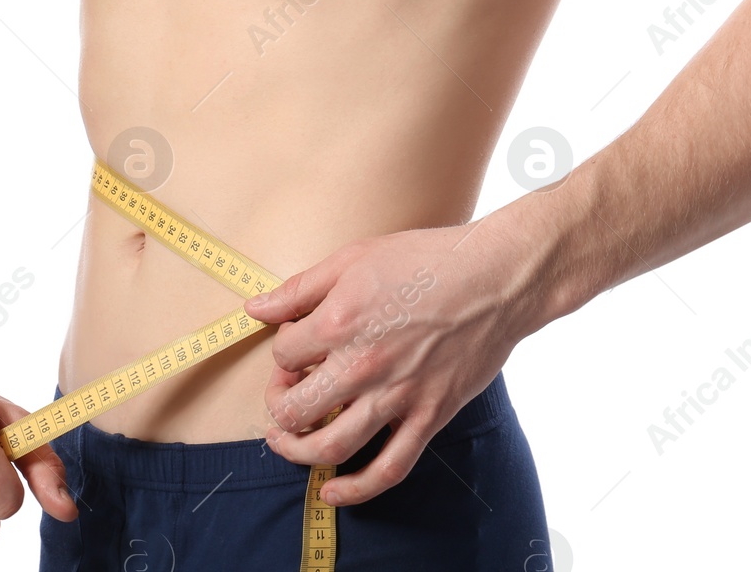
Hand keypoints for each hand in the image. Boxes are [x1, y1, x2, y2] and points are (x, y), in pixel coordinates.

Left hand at [241, 218, 533, 505]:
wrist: (495, 278)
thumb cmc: (427, 259)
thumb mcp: (354, 258)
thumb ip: (300, 289)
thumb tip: (255, 309)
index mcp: (339, 322)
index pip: (283, 355)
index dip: (282, 351)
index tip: (297, 343)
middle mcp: (363, 366)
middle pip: (294, 409)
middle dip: (278, 405)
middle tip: (285, 393)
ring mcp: (397, 396)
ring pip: (330, 447)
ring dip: (297, 452)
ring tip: (287, 442)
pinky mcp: (429, 416)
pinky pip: (388, 469)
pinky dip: (356, 490)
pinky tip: (333, 491)